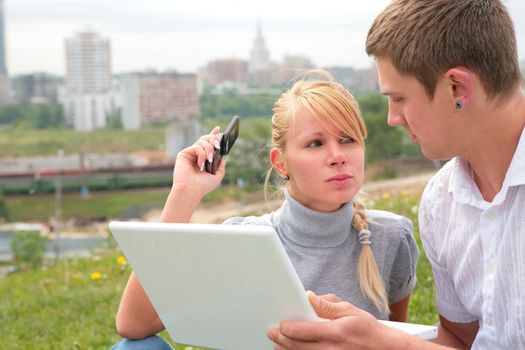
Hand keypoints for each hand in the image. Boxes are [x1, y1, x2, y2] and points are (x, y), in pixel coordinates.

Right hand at [171, 127, 225, 197]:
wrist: (191, 191)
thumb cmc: (203, 186)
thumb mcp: (217, 176)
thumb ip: (221, 166)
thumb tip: (224, 156)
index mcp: (205, 159)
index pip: (209, 144)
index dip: (213, 135)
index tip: (219, 129)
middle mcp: (197, 155)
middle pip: (206, 139)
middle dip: (214, 139)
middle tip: (218, 145)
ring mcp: (190, 154)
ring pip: (202, 141)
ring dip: (209, 150)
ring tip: (209, 160)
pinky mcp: (184, 153)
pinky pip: (196, 147)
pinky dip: (201, 154)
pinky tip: (201, 164)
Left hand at [267, 291, 390, 349]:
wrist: (384, 349)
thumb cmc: (367, 329)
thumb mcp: (349, 311)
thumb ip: (327, 305)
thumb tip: (309, 296)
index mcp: (333, 333)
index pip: (300, 331)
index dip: (285, 328)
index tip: (279, 324)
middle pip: (295, 346)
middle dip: (280, 339)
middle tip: (271, 332)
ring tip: (277, 343)